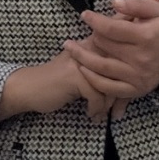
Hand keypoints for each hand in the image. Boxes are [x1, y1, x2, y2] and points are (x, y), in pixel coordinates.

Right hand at [0, 54, 119, 122]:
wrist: (29, 88)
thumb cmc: (56, 82)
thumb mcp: (79, 69)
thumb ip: (99, 68)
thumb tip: (127, 80)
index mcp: (88, 44)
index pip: (117, 48)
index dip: (127, 65)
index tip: (129, 84)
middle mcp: (86, 49)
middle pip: (118, 69)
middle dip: (121, 92)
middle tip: (118, 107)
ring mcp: (80, 62)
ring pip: (110, 84)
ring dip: (108, 104)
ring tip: (103, 114)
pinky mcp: (74, 77)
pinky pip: (97, 96)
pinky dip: (96, 109)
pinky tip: (92, 115)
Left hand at [62, 0, 158, 112]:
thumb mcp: (157, 11)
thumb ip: (136, 4)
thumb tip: (114, 3)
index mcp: (146, 37)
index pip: (112, 29)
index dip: (95, 20)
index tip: (84, 15)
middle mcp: (142, 59)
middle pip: (105, 47)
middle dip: (90, 37)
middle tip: (81, 33)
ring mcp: (138, 76)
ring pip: (102, 68)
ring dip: (82, 58)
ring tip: (69, 48)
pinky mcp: (136, 89)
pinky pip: (109, 87)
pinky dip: (93, 80)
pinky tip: (82, 68)